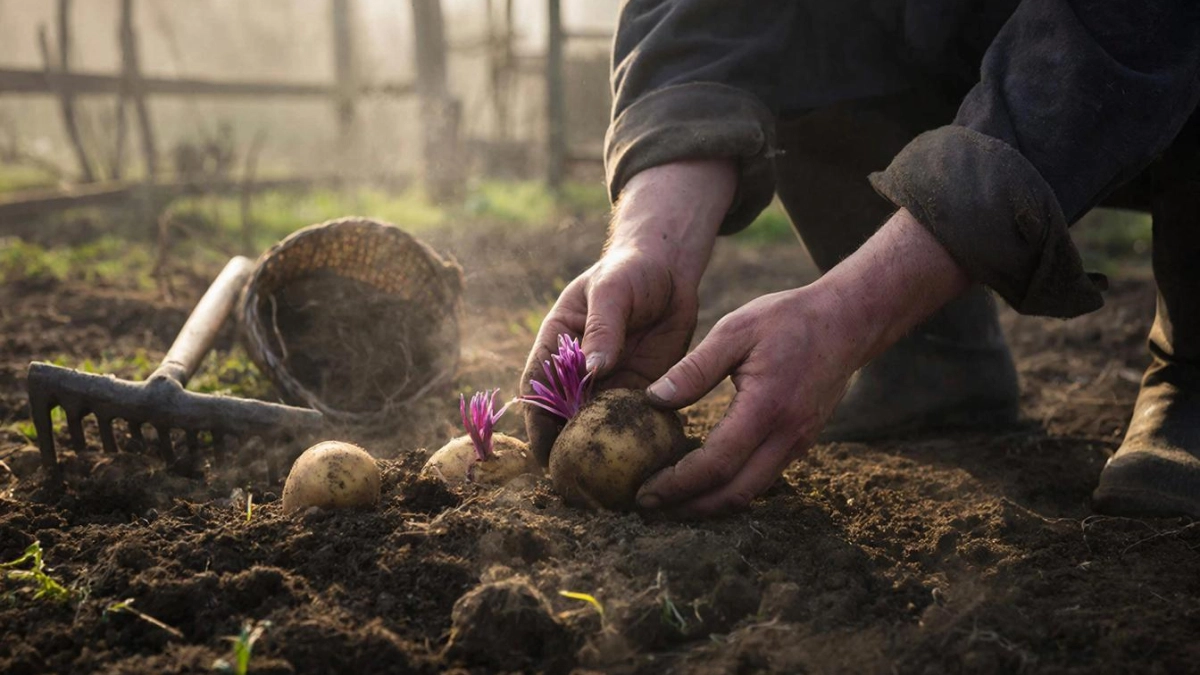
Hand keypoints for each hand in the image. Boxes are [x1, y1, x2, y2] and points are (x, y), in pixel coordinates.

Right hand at [521, 160, 736, 464]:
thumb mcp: (613, 291)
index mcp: (557, 344)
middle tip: (572, 485)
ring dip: (597, 454)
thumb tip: (591, 370)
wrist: (668, 269)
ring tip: (602, 490)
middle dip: (564, 450)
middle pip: (563, 416)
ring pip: (596, 425)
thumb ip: (603, 328)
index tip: (544, 452)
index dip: (537, 422)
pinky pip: (631, 421)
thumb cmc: (629, 271)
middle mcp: (577, 370)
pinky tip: (640, 468)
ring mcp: (607, 382)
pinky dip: (632, 443)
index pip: (538, 388)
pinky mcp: (637, 389)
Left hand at [636, 287, 859, 516]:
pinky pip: (762, 478)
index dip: (677, 484)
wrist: (847, 322)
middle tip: (649, 506)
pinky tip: (702, 480)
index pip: (716, 464)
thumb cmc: (788, 319)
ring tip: (669, 500)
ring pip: (750, 492)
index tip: (644, 491)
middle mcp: (787, 435)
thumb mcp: (735, 330)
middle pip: (734, 494)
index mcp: (766, 408)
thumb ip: (694, 368)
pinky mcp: (801, 442)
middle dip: (689, 507)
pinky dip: (728, 487)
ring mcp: (798, 443)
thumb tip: (654, 399)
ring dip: (708, 503)